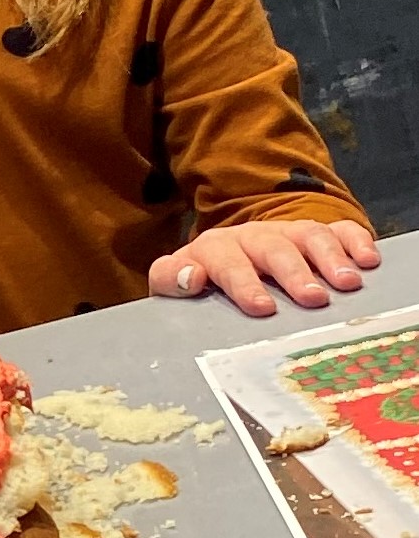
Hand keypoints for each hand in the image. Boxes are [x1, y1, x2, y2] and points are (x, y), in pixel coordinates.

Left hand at [150, 217, 378, 318]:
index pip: (227, 264)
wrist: (232, 251)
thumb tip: (190, 277)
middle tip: (313, 299)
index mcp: (216, 249)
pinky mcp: (317, 233)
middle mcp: (254, 236)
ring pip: (310, 236)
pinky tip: (368, 260)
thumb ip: (170, 279)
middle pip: (274, 249)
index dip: (244, 284)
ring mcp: (288, 232)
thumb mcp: (175, 280)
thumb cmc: (206, 276)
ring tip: (347, 284)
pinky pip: (340, 229)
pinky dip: (356, 241)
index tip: (262, 308)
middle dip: (294, 273)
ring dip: (330, 258)